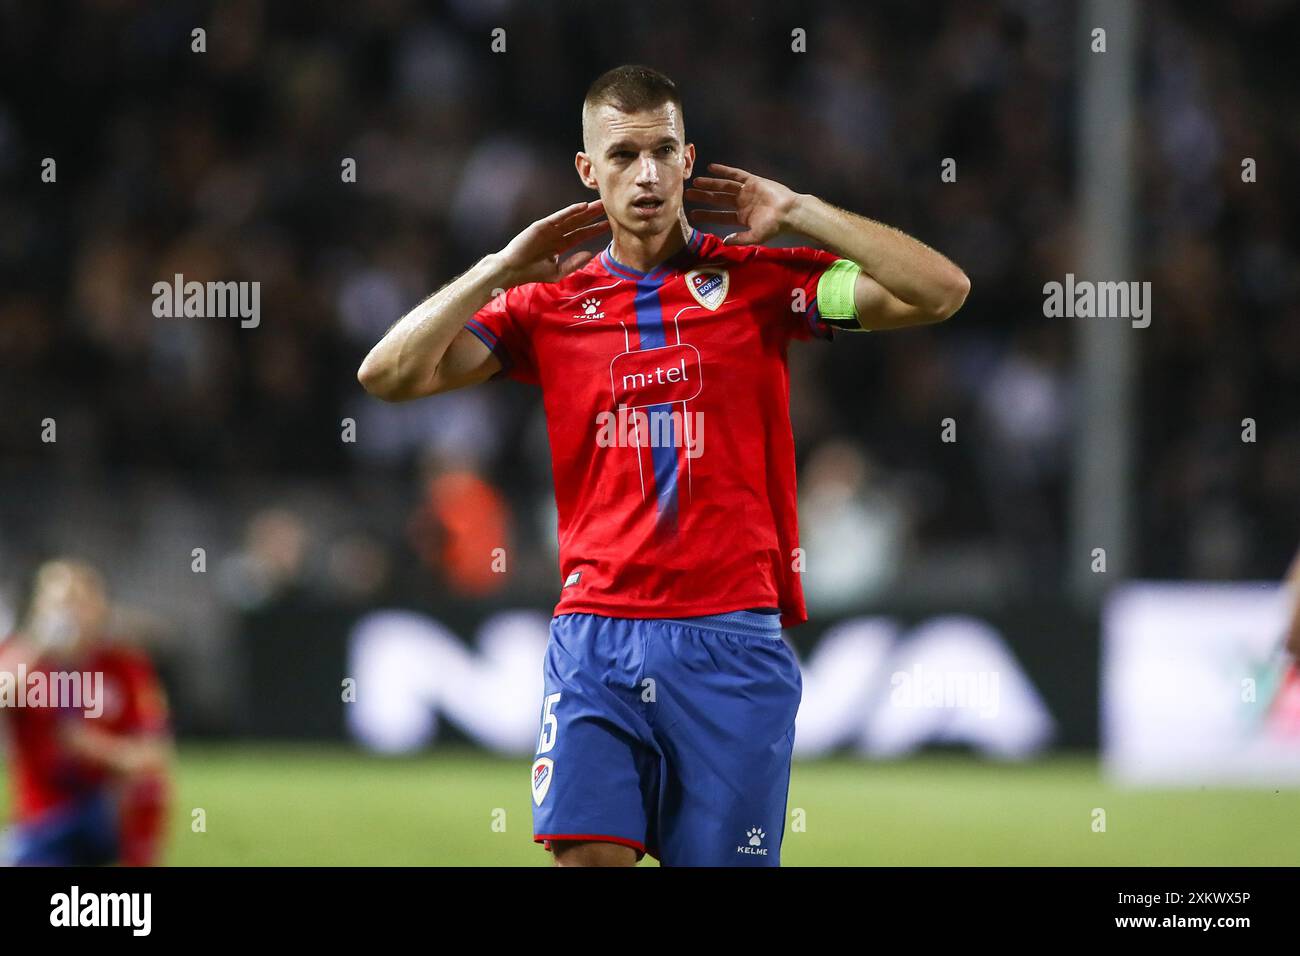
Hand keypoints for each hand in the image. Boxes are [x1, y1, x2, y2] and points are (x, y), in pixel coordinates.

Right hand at [495, 200, 609, 284]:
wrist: (514, 270)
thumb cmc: (533, 272)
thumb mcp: (558, 272)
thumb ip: (574, 263)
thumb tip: (590, 254)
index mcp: (561, 244)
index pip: (582, 234)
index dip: (595, 229)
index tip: (609, 225)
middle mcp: (557, 234)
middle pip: (580, 223)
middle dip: (594, 216)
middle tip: (609, 208)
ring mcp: (550, 228)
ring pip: (572, 217)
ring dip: (586, 210)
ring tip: (600, 204)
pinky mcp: (542, 225)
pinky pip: (560, 217)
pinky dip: (571, 211)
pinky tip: (583, 206)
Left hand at [685, 163, 801, 244]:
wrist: (790, 212)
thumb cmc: (775, 226)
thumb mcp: (755, 236)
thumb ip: (740, 239)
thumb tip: (724, 242)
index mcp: (742, 217)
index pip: (720, 216)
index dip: (707, 214)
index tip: (693, 214)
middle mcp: (742, 203)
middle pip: (719, 199)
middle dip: (704, 197)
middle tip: (688, 194)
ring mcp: (747, 191)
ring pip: (724, 186)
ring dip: (710, 183)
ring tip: (696, 182)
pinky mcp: (753, 181)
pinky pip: (736, 174)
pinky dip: (724, 170)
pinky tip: (711, 168)